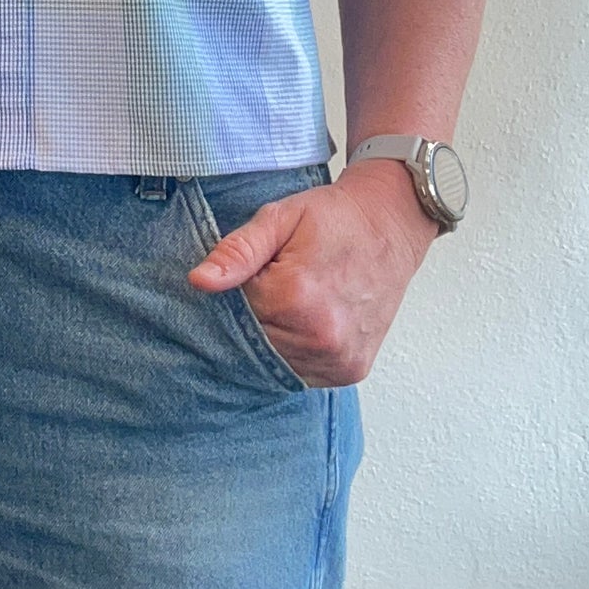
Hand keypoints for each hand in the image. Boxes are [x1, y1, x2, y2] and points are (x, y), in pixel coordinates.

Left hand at [186, 160, 440, 386]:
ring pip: (277, 360)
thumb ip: (237, 252)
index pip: (235, 312)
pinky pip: (304, 371)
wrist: (390, 226)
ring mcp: (338, 359)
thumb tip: (198, 281)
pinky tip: (312, 319)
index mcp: (295, 297)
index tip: (265, 270)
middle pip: (254, 341)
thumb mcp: (278, 218)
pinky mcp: (351, 370)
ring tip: (303, 298)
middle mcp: (320, 337)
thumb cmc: (334, 218)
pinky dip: (299, 350)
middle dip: (259, 314)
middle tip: (284, 281)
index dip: (244, 289)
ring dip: (279, 334)